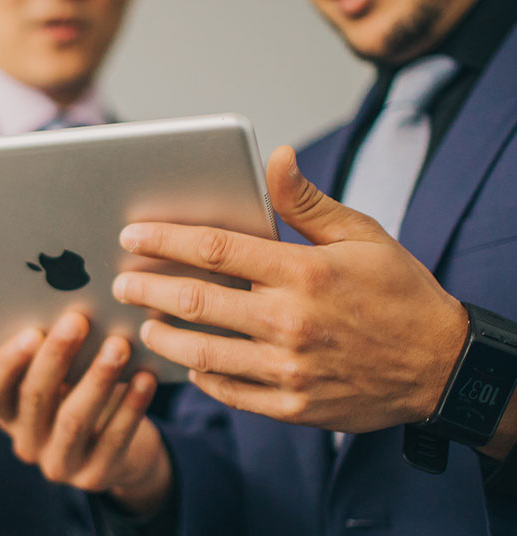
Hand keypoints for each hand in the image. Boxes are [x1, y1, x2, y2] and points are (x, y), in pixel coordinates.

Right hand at [0, 312, 171, 513]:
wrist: (123, 453)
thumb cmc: (84, 394)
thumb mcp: (65, 377)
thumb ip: (57, 350)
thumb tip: (73, 302)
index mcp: (7, 411)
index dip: (7, 362)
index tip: (33, 331)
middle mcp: (25, 441)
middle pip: (34, 397)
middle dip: (57, 356)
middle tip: (79, 321)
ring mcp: (58, 464)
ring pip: (73, 419)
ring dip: (96, 378)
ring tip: (119, 345)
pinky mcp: (94, 477)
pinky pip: (114, 438)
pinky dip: (131, 405)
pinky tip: (146, 377)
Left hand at [112, 146, 467, 432]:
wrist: (442, 366)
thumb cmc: (398, 292)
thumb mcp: (362, 235)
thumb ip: (306, 202)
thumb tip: (273, 157)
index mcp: (304, 272)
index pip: (215, 249)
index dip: (164, 239)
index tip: (131, 235)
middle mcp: (291, 322)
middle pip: (196, 302)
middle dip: (147, 288)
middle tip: (122, 282)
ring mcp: (289, 370)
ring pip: (202, 353)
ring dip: (162, 337)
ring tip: (143, 322)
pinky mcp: (292, 408)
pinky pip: (229, 392)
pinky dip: (201, 377)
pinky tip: (188, 363)